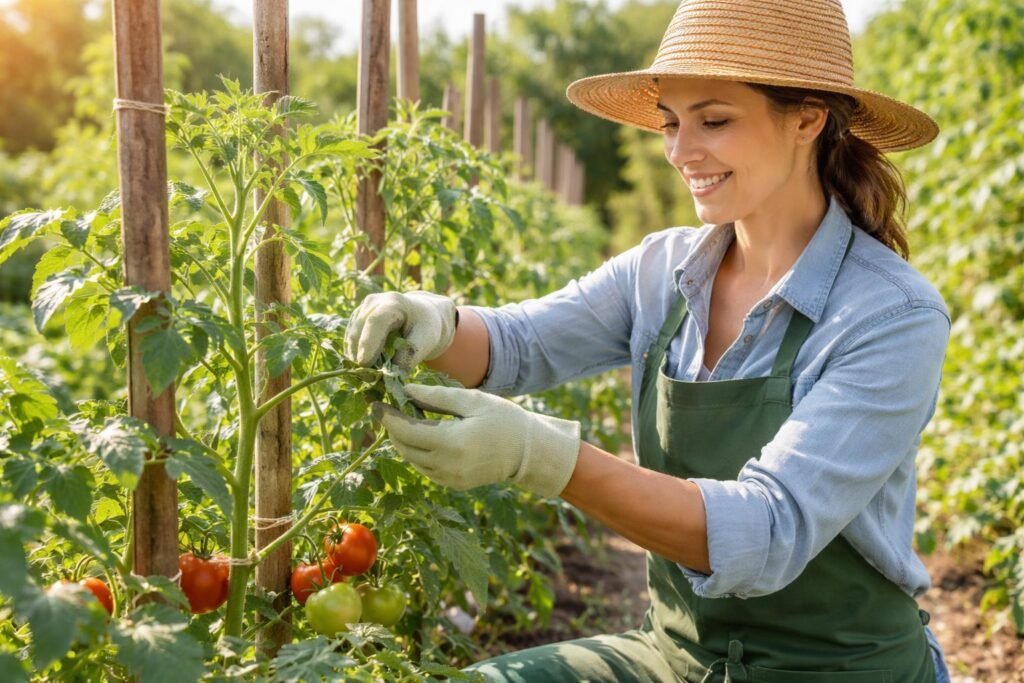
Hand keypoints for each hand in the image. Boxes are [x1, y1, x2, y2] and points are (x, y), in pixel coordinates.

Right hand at [345, 291, 456, 369]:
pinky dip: (354, 355)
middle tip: (366, 379)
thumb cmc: (425, 326)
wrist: (420, 315)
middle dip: (359, 355)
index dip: (368, 343)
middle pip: (359, 330)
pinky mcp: (356, 320)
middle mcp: (373, 302)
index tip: (365, 364)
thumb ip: (411, 353)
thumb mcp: (427, 338)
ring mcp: (362, 310)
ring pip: (351, 336)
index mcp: (394, 303)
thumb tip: (392, 373)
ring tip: (366, 377)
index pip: (376, 322)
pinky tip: (362, 370)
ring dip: (355, 357)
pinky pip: (350, 340)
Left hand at [371, 384, 580, 497]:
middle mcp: (447, 465)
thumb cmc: (503, 419)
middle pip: (403, 447)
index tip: (376, 403)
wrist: (529, 451)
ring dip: (404, 440)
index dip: (387, 417)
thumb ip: (436, 397)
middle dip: (392, 428)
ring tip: (406, 418)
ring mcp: (449, 478)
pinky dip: (418, 452)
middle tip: (389, 408)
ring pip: (412, 459)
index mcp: (451, 442)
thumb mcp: (471, 401)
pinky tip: (423, 435)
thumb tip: (405, 390)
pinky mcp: (453, 483)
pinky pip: (425, 468)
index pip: (405, 431)